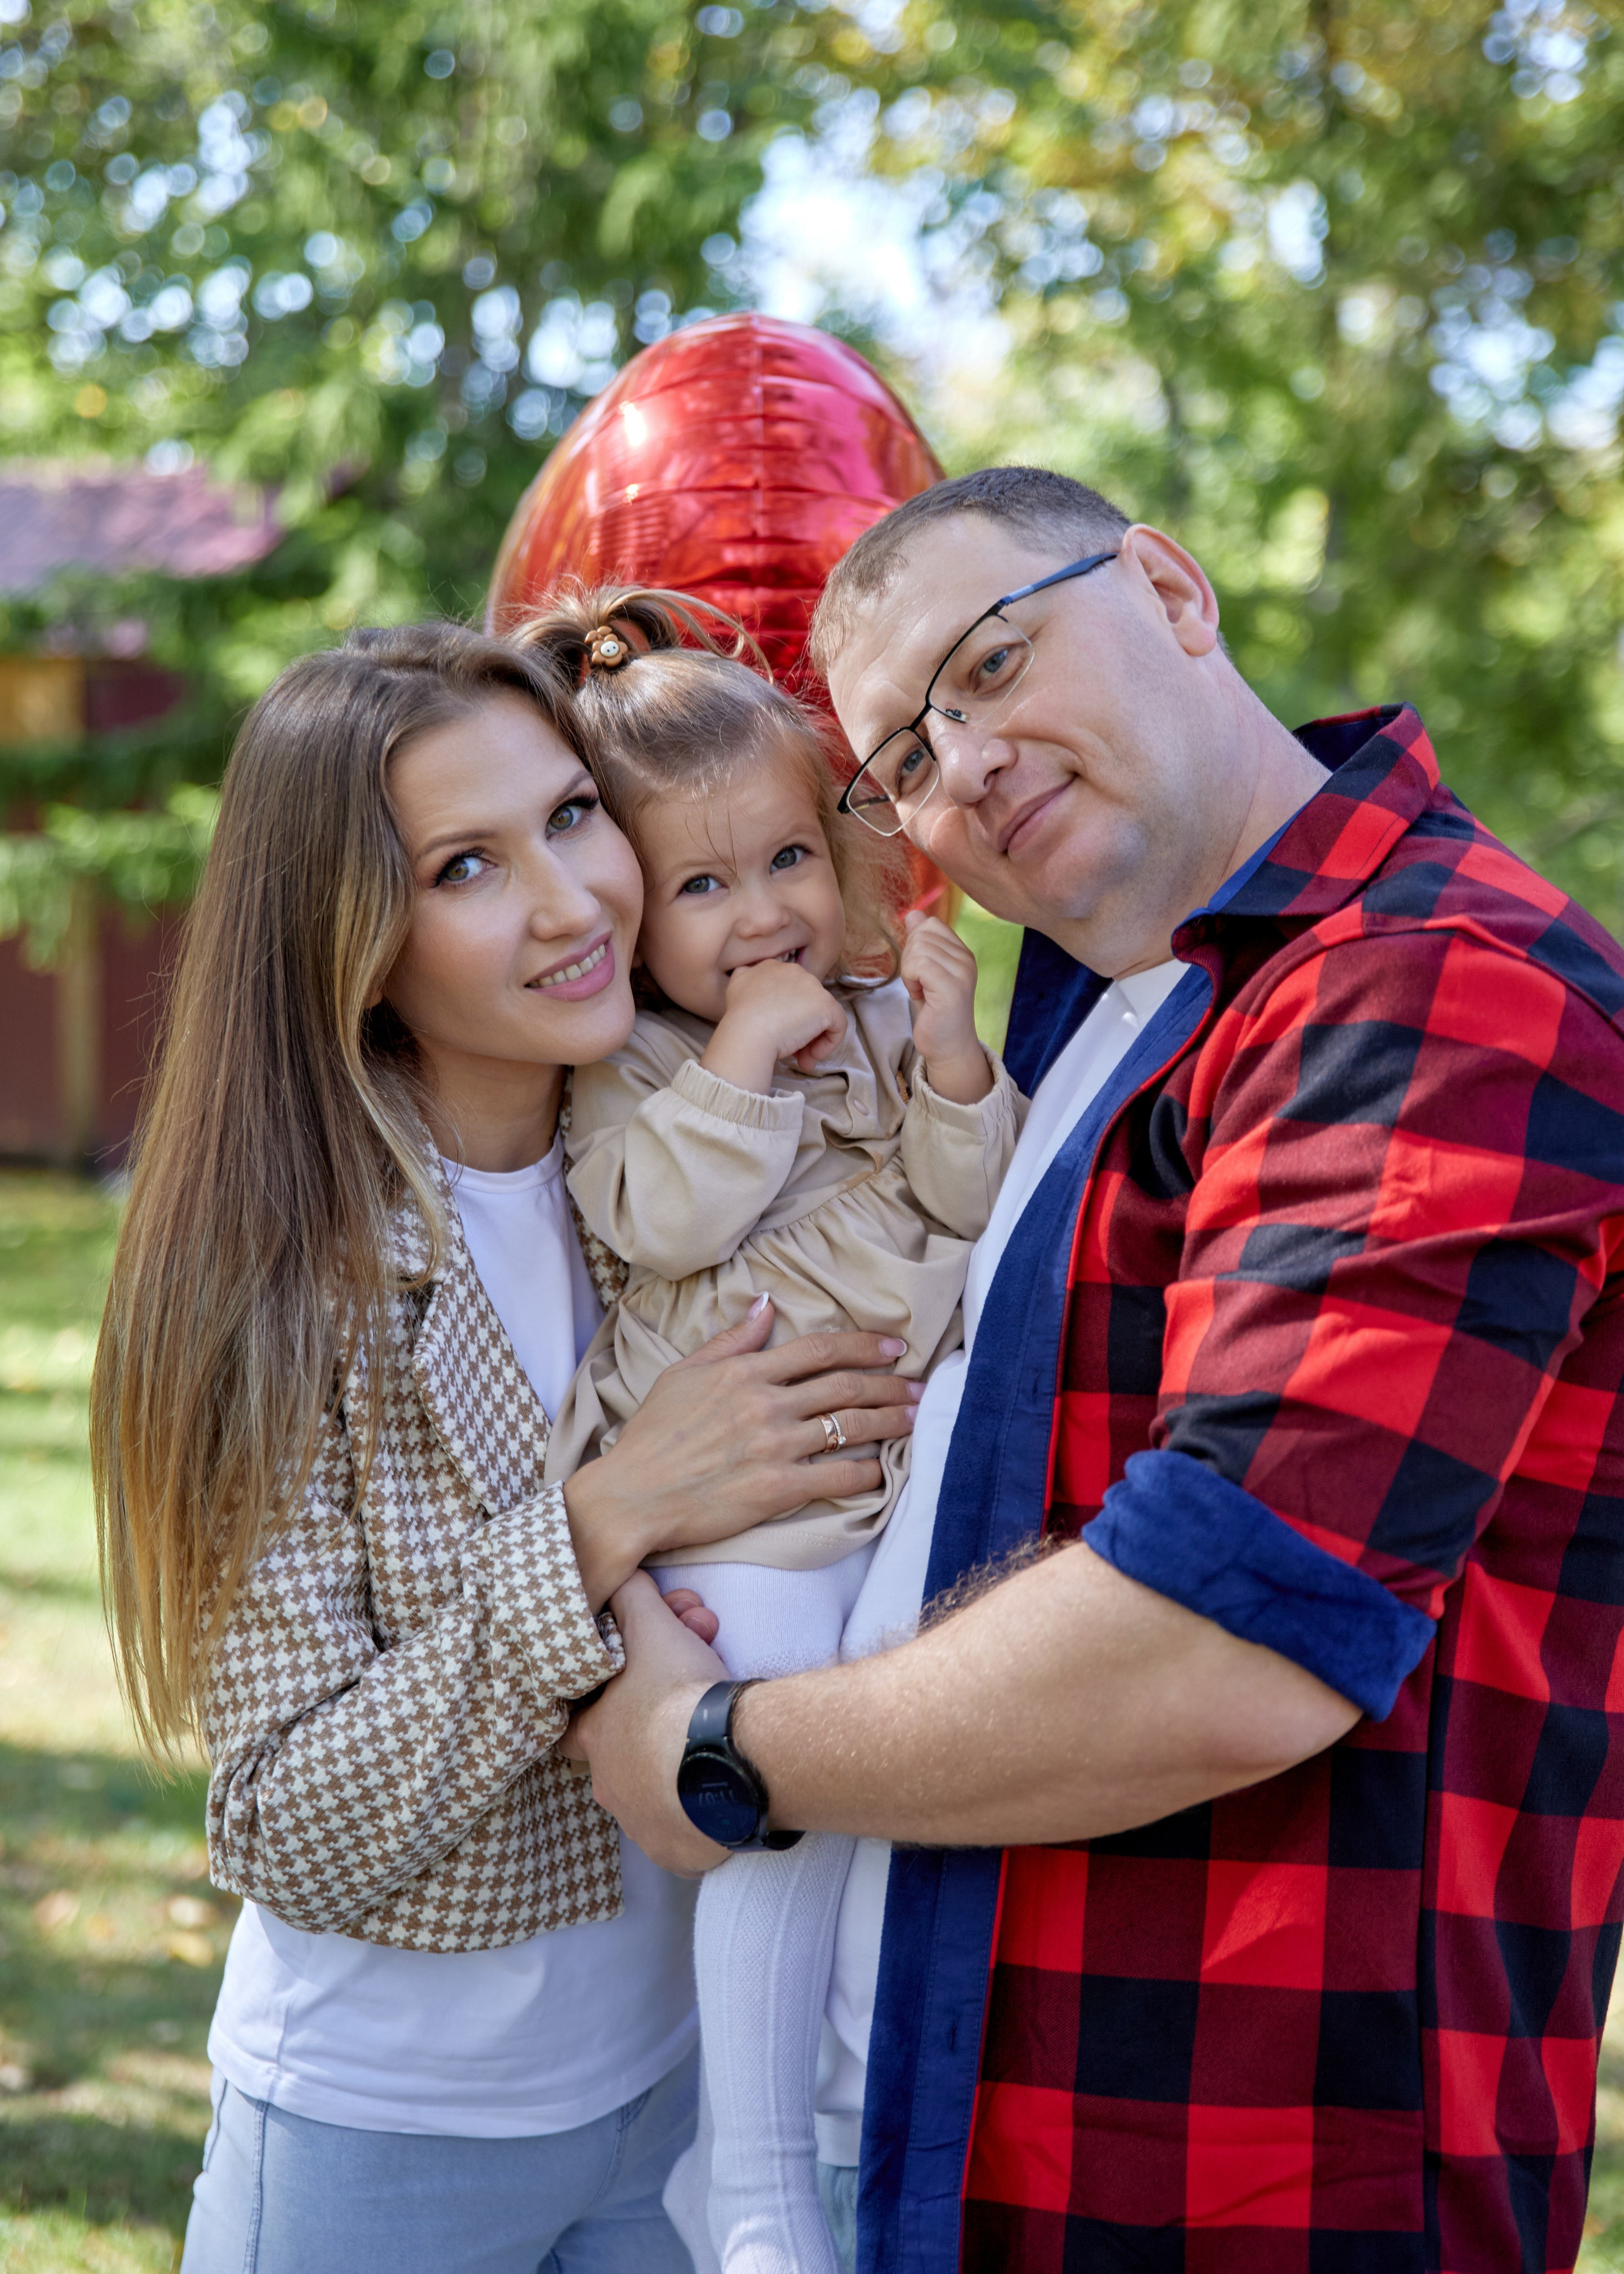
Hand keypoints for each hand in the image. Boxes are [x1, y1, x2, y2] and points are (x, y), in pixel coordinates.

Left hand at [559, 1573, 732, 1874]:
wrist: (729, 1759)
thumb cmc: (680, 1695)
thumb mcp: (653, 1629)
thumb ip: (632, 1599)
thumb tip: (619, 1575)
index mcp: (595, 1739)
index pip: (575, 1725)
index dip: (600, 1707)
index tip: (630, 1693)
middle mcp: (610, 1788)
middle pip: (622, 1759)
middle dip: (652, 1730)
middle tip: (692, 1703)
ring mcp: (642, 1826)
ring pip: (653, 1797)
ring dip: (677, 1771)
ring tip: (716, 1741)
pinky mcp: (679, 1853)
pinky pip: (686, 1834)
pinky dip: (700, 1813)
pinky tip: (723, 1786)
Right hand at [562, 1295, 920, 1605]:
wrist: (631, 1496)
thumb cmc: (652, 1436)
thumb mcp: (683, 1374)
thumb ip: (731, 1340)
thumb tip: (767, 1305)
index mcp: (744, 1372)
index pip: (819, 1350)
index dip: (864, 1345)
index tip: (895, 1347)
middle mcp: (765, 1404)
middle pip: (844, 1385)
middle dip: (890, 1384)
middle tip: (919, 1386)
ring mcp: (773, 1446)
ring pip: (849, 1427)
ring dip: (889, 1422)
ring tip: (914, 1419)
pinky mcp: (775, 1489)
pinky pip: (837, 1477)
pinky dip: (867, 1473)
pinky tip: (882, 1472)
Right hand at [701, 959, 848, 1091]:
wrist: (747, 1030)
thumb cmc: (739, 1017)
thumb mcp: (735, 986)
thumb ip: (745, 978)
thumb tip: (749, 978)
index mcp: (774, 967)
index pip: (788, 991)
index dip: (784, 1014)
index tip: (775, 1033)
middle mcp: (795, 971)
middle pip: (805, 1004)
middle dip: (799, 1028)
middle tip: (791, 1051)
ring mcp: (813, 987)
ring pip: (820, 1016)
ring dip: (811, 1040)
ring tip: (801, 1059)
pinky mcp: (826, 1006)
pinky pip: (837, 1025)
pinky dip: (828, 1043)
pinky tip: (811, 1057)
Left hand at [901, 913, 989, 1102]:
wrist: (948, 1047)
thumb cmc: (935, 1011)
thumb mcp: (926, 971)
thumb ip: (921, 942)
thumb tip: (913, 913)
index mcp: (962, 952)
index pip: (931, 924)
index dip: (915, 945)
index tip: (921, 973)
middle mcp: (967, 958)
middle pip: (922, 934)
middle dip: (910, 958)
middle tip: (920, 984)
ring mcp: (962, 972)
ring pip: (918, 949)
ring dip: (909, 972)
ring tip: (923, 991)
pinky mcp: (952, 987)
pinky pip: (919, 964)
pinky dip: (911, 980)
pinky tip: (921, 996)